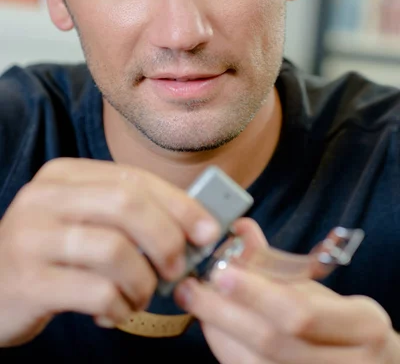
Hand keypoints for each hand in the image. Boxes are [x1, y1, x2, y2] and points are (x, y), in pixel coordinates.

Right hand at [0, 158, 219, 346]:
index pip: (134, 179)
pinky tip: (114, 311)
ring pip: (115, 250)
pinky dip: (119, 306)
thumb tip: (196, 224)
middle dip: (167, 238)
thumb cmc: (52, 254)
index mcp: (63, 175)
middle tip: (178, 268)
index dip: (179, 204)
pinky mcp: (28, 281)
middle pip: (127, 205)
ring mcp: (31, 238)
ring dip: (143, 281)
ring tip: (140, 296)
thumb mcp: (82, 219)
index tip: (208, 230)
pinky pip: (96, 292)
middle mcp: (44, 198)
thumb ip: (127, 214)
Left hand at [175, 218, 399, 363]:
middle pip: (271, 342)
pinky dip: (225, 349)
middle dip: (224, 312)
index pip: (300, 312)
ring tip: (194, 301)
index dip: (255, 293)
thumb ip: (279, 262)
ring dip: (217, 330)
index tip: (220, 272)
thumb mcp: (323, 288)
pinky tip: (212, 325)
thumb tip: (239, 229)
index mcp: (362, 326)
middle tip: (191, 287)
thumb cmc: (342, 322)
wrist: (366, 363)